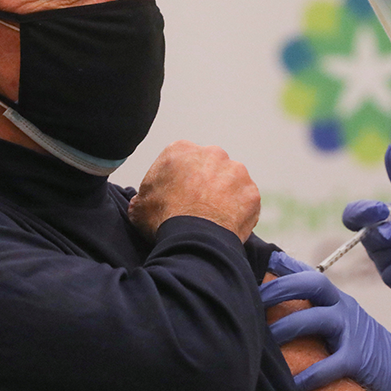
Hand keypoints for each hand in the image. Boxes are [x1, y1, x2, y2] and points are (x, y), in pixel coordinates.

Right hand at [128, 140, 259, 242]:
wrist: (193, 240)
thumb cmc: (163, 221)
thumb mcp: (139, 206)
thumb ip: (145, 195)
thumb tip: (145, 200)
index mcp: (181, 150)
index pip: (181, 161)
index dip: (178, 180)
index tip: (176, 197)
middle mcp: (212, 153)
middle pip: (209, 166)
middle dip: (205, 183)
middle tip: (197, 207)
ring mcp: (236, 171)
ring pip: (230, 181)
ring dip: (224, 195)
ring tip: (213, 219)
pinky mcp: (251, 192)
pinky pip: (245, 201)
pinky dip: (238, 211)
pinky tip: (226, 225)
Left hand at [261, 252, 390, 390]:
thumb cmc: (362, 347)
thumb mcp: (340, 319)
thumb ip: (313, 309)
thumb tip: (275, 302)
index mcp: (336, 298)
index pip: (308, 273)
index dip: (284, 264)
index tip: (260, 259)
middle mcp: (343, 307)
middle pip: (313, 284)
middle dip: (281, 288)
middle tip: (254, 299)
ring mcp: (353, 331)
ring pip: (317, 319)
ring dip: (288, 327)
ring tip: (264, 341)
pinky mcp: (360, 360)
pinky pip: (332, 364)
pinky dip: (311, 375)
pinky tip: (293, 384)